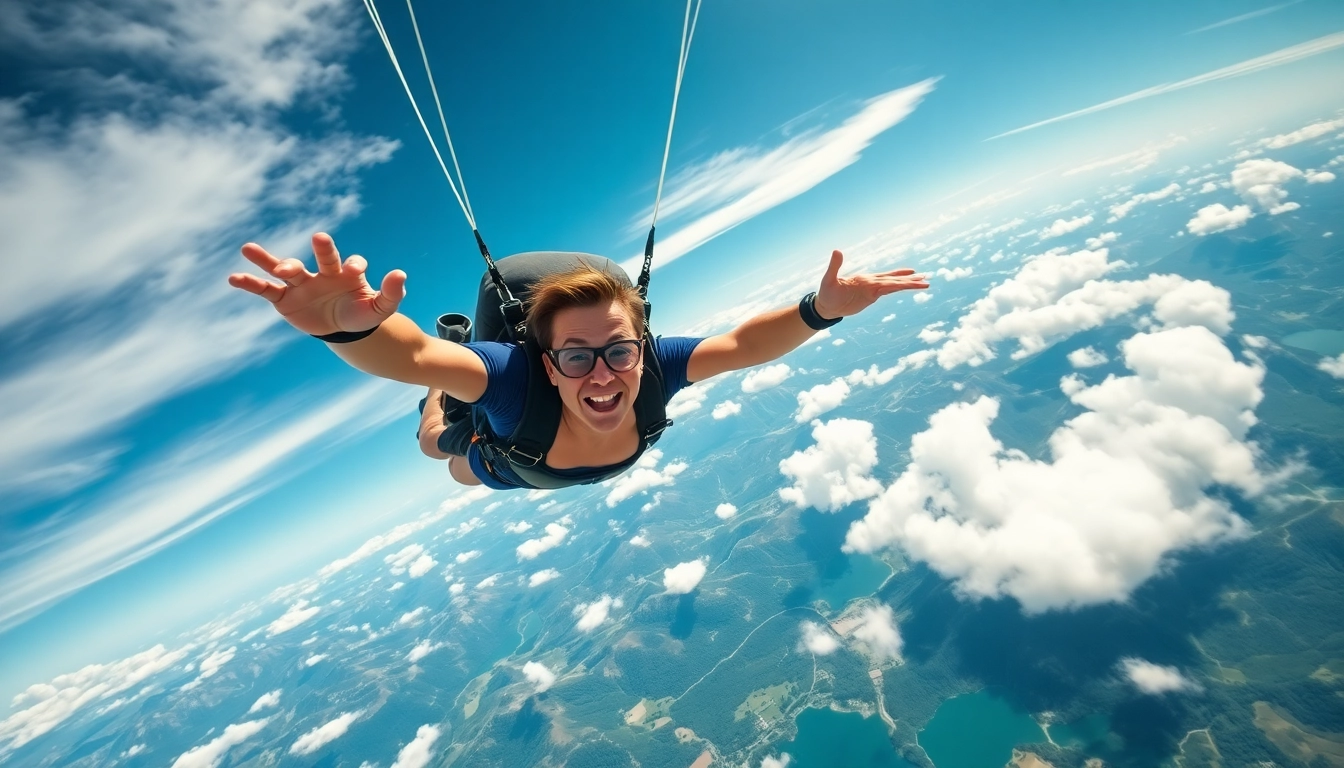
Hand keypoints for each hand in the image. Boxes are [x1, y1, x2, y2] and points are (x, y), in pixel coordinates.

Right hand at [228, 232, 406, 336]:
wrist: (341, 329)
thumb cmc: (360, 314)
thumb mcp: (380, 309)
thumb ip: (391, 293)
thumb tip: (400, 273)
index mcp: (346, 273)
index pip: (350, 263)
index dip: (353, 264)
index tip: (356, 270)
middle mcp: (322, 273)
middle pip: (320, 257)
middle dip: (322, 249)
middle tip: (320, 238)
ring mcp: (301, 284)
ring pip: (286, 267)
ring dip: (270, 260)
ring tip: (248, 248)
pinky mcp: (284, 299)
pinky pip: (265, 290)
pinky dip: (250, 284)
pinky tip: (234, 278)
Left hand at [813, 250, 927, 318]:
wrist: (825, 305)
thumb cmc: (826, 293)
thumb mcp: (829, 279)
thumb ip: (834, 266)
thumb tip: (837, 250)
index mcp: (865, 280)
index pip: (887, 280)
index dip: (901, 278)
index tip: (914, 275)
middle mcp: (871, 283)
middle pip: (895, 282)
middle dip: (910, 282)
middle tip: (927, 280)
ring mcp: (872, 289)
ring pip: (894, 286)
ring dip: (908, 284)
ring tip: (924, 283)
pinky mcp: (871, 297)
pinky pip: (888, 291)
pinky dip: (898, 289)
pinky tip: (907, 287)